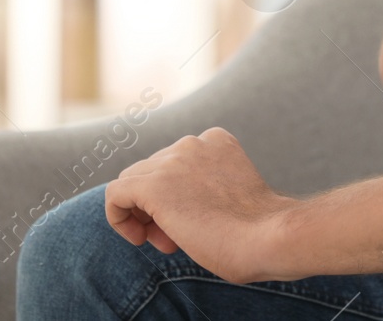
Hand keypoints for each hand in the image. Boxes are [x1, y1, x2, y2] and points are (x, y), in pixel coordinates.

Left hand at [105, 127, 298, 283]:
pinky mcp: (153, 184)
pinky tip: (139, 238)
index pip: (174, 163)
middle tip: (174, 239)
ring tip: (165, 241)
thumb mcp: (231, 194)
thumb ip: (203, 187)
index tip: (190, 223)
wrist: (266, 237)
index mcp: (216, 141)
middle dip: (158, 207)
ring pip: (133, 182)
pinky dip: (119, 218)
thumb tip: (173, 208)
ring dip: (143, 214)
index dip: (175, 197)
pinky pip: (116, 194)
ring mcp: (173, 160)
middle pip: (152, 172)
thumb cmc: (257, 231)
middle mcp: (193, 143)